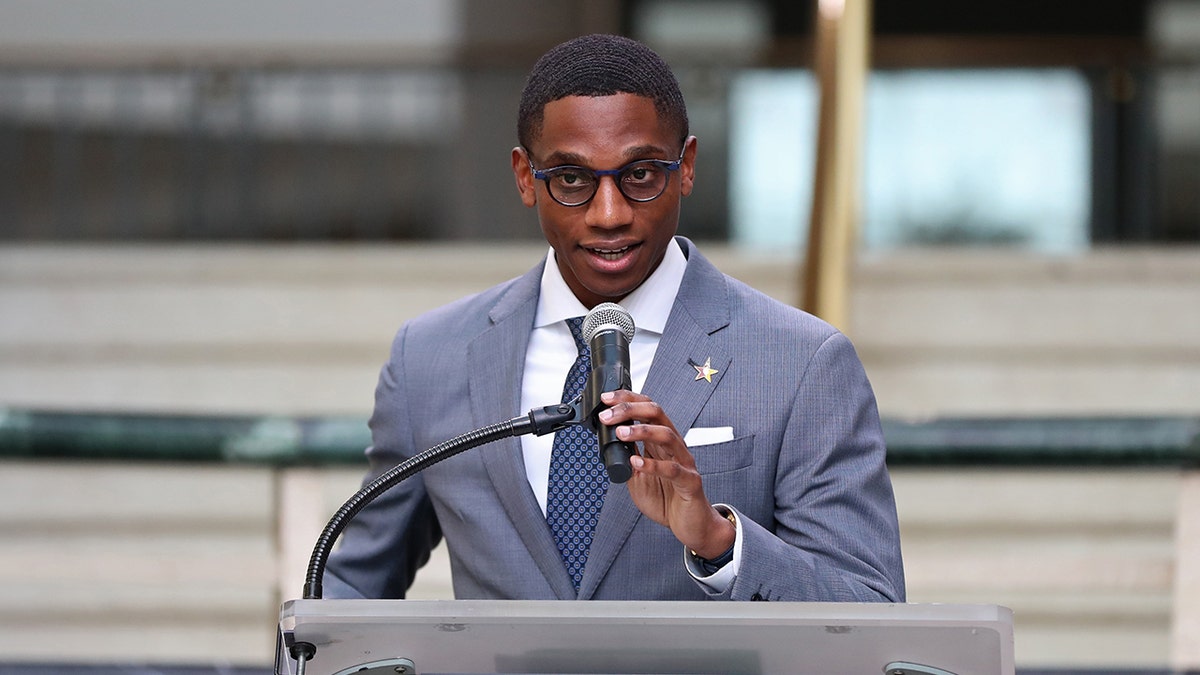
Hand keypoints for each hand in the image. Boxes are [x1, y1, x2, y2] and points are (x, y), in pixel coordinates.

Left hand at [598, 390, 735, 558]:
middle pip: (656, 413)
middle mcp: (674, 447)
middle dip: (630, 409)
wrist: (691, 525)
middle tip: (608, 415)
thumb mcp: (638, 477)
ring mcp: (684, 462)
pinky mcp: (690, 482)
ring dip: (642, 431)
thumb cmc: (667, 500)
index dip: (627, 400)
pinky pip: (673, 469)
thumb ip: (627, 459)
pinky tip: (637, 463)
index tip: (607, 399)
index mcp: (661, 442)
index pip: (647, 409)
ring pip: (667, 435)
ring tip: (621, 433)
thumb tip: (609, 444)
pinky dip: (653, 465)